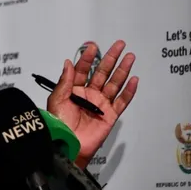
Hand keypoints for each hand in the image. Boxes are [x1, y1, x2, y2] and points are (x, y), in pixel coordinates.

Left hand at [47, 40, 138, 168]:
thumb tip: (68, 62)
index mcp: (74, 90)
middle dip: (110, 58)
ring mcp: (101, 104)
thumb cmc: (59, 125)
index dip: (87, 58)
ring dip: (122, 70)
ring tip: (130, 56)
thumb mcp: (57, 100)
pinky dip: (129, 91)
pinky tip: (134, 79)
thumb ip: (65, 82)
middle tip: (119, 45)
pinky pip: (122, 101)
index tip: (93, 46)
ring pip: (114, 83)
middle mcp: (89, 95)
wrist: (68, 145)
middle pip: (102, 73)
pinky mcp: (110, 115)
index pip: (82, 70)